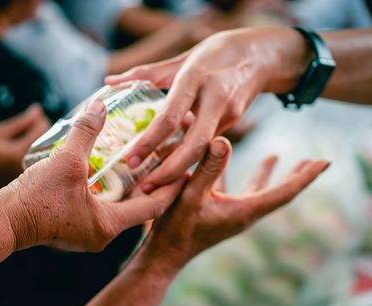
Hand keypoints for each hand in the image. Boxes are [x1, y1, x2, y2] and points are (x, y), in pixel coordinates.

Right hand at [0, 100, 184, 252]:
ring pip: (118, 212)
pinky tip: (107, 176)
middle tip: (163, 160)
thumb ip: (86, 132)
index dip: (171, 185)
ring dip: (128, 190)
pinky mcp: (74, 233)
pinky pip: (101, 213)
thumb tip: (100, 104)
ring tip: (139, 165)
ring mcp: (88, 237)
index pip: (153, 207)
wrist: (2, 222)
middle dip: (150, 184)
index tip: (185, 167)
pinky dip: (109, 196)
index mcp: (109, 225)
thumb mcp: (66, 160)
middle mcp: (103, 236)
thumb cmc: (35, 197)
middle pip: (137, 209)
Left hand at [106, 26, 309, 191]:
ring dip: (179, 171)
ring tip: (153, 186)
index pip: (170, 117)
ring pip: (202, 151)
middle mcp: (214, 98)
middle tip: (145, 186)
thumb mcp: (181, 59)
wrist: (260, 54)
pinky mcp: (234, 123)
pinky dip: (188, 158)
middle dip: (169, 171)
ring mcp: (228, 113)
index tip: (131, 159)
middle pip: (194, 145)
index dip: (150, 141)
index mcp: (195, 78)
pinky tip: (170, 170)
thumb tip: (110, 80)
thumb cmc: (214, 53)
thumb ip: (146, 73)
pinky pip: (206, 145)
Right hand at [140, 137, 328, 267]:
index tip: (326, 161)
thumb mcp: (190, 197)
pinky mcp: (217, 213)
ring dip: (268, 175)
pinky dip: (239, 178)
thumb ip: (207, 169)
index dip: (305, 176)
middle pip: (278, 192)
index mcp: (245, 211)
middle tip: (316, 160)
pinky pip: (235, 192)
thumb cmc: (175, 230)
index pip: (284, 192)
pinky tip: (229, 163)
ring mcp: (231, 214)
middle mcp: (244, 214)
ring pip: (257, 191)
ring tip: (276, 156)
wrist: (162, 257)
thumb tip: (225, 140)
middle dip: (296, 175)